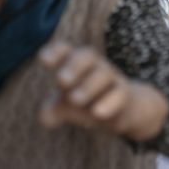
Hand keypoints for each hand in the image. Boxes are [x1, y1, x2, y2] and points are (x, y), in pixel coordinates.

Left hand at [38, 42, 167, 140]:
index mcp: (76, 64)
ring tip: (75, 100)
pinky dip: (109, 103)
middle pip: (87, 56)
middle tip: (61, 80)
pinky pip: (120, 94)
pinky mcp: (124, 95)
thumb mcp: (65, 106)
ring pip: (104, 74)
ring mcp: (111, 79)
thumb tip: (45, 118)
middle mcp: (95, 67)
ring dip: (88, 86)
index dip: (56, 52)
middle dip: (74, 66)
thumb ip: (52, 110)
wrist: (122, 109)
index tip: (44, 60)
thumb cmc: (87, 100)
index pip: (66, 51)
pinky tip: (97, 113)